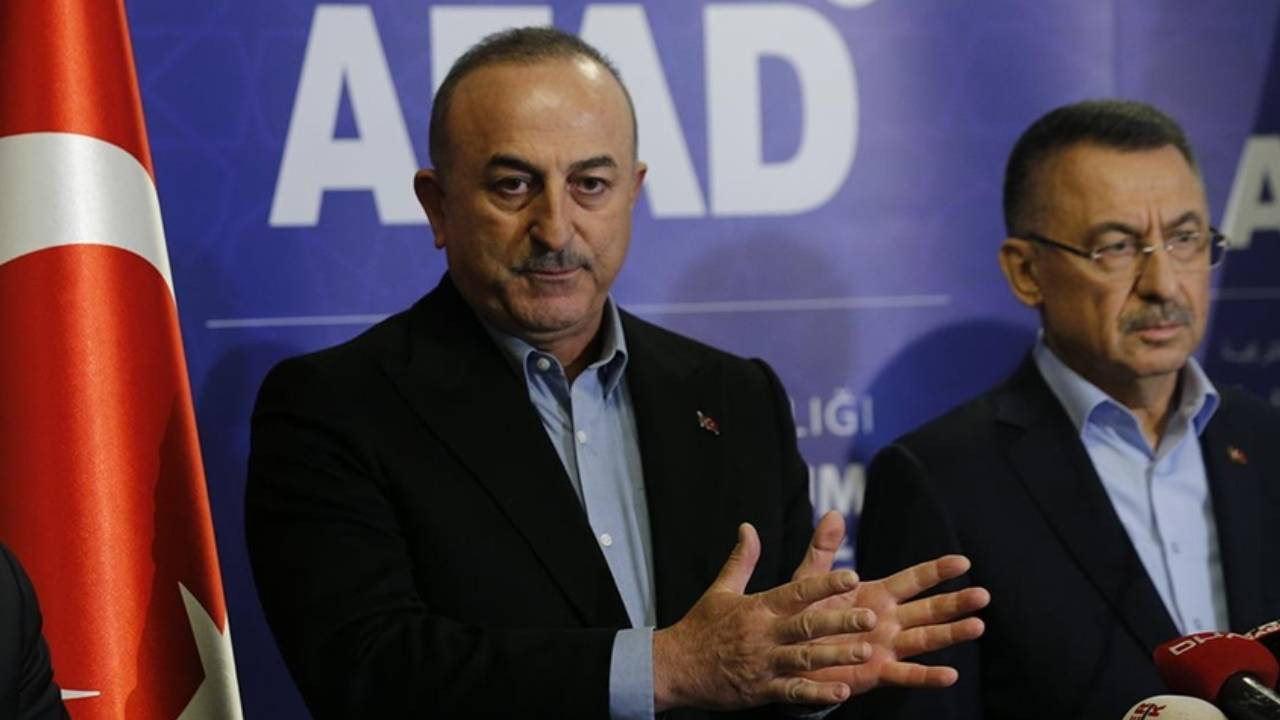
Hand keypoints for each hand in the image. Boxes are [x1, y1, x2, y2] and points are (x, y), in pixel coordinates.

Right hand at [652, 522, 876, 711]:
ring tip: (865, 652)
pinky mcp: (760, 690)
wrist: (673, 666)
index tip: (851, 576)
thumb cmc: (700, 626)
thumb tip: (748, 527)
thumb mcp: (720, 590)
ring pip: (804, 659)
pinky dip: (817, 693)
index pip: (796, 592)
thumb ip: (741, 559)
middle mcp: (763, 634)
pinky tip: (841, 690)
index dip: (824, 584)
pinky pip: (793, 692)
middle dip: (840, 621)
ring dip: (836, 656)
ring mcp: (763, 663)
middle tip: (871, 617)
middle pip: (806, 625)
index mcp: (757, 608)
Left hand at [792, 511, 989, 695]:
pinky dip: (928, 676)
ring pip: (925, 639)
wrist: (792, 653)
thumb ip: (823, 549)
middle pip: (929, 610)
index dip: (937, 571)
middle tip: (983, 595)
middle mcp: (889, 620)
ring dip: (951, 633)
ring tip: (977, 626)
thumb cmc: (804, 615)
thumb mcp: (810, 579)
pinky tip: (950, 674)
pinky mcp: (877, 672)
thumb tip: (833, 513)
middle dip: (956, 602)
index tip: (963, 562)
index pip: (913, 579)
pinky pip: (907, 675)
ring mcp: (887, 647)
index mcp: (877, 595)